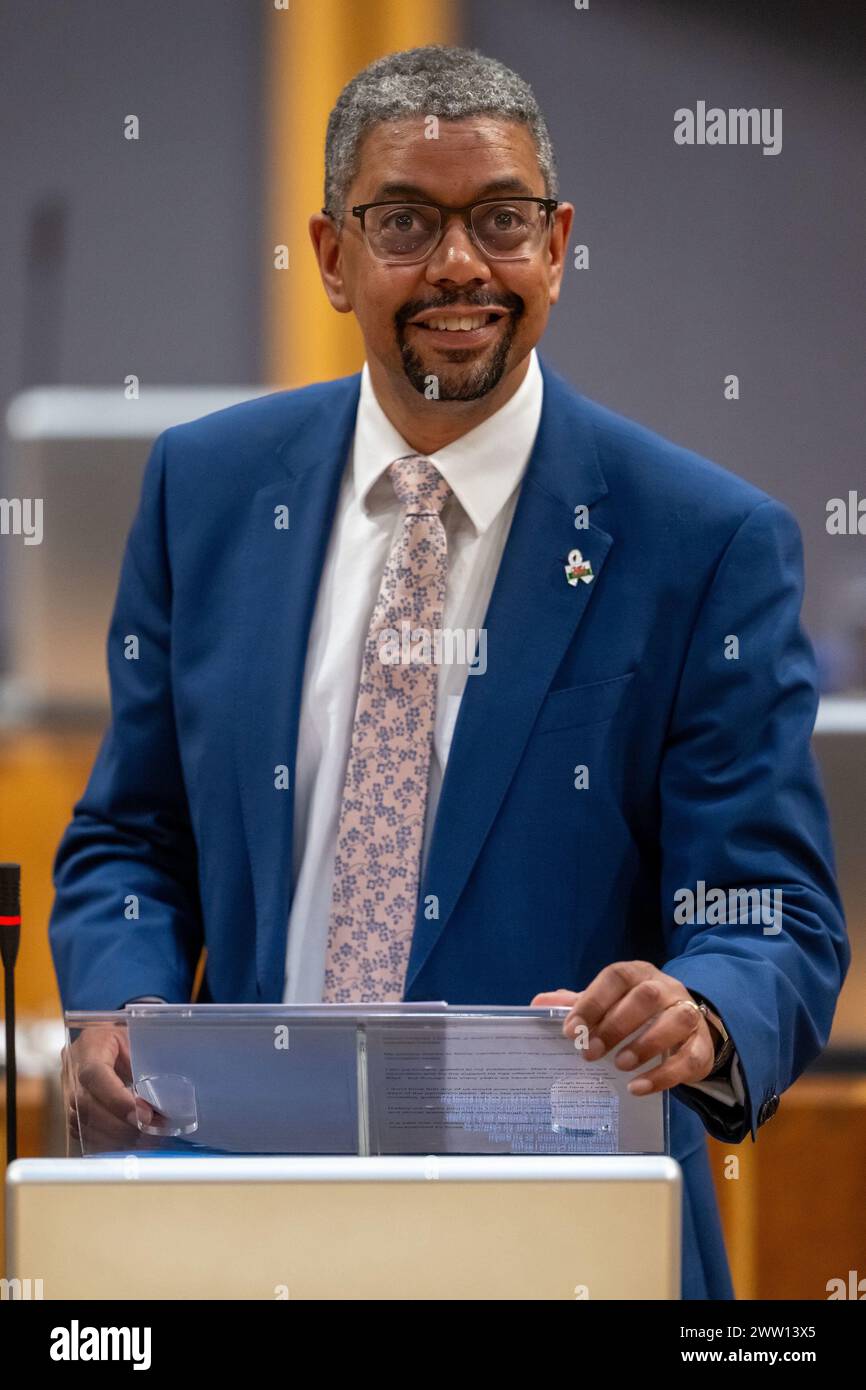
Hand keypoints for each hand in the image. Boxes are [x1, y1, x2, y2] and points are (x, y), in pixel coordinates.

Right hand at [62, 1023, 154, 1150]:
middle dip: (120, 1125)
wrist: (112, 1038)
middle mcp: (72, 1068)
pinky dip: (106, 1140)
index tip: (144, 1115)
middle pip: (85, 1105)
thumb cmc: (130, 1037)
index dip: (117, 1100)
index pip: (94, 1075)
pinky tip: (128, 1142)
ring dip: (114, 1136)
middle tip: (150, 1131)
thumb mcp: (140, 1041)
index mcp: (90, 1044)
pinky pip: (82, 1130)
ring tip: (144, 1139)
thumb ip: (146, 1067)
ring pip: (81, 1122)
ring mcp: (67, 1089)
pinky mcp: (70, 1106)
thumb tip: (161, 1103)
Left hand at [531, 961, 718, 1094]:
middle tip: (591, 1053)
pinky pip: (689, 1058)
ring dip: (645, 1044)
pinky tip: (638, 1087)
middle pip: (645, 997)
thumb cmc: (636, 1012)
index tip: (570, 1030)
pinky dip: (663, 1074)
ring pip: (675, 1021)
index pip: (615, 978)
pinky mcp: (701, 1045)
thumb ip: (577, 1003)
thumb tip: (537, 1003)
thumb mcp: (608, 1003)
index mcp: (638, 974)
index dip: (591, 1002)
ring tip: (620, 1065)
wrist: (685, 1026)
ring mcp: (688, 1014)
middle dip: (615, 1025)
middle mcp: (666, 989)